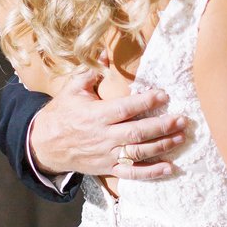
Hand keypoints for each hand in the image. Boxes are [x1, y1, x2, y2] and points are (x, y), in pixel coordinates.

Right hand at [28, 69, 187, 179]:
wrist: (44, 145)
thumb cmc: (62, 113)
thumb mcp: (72, 89)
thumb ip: (91, 71)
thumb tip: (106, 53)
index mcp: (96, 115)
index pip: (125, 108)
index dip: (145, 101)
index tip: (164, 94)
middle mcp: (104, 136)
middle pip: (137, 132)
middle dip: (162, 126)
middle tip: (182, 120)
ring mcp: (107, 154)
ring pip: (138, 153)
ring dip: (162, 146)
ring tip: (181, 137)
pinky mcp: (108, 168)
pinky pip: (131, 173)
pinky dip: (151, 173)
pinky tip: (169, 168)